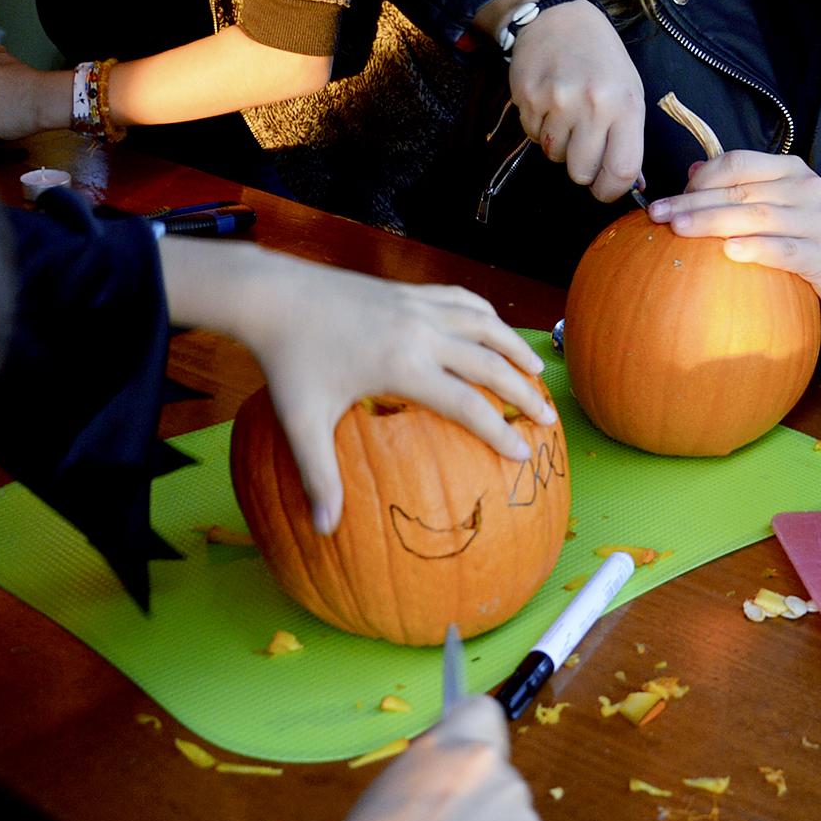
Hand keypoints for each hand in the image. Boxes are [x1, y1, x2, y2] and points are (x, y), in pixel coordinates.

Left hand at [164, 242, 556, 532]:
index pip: (466, 404)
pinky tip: (492, 327)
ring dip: (515, 347)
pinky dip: (485, 315)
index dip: (499, 430)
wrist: (273, 295)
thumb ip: (319, 476)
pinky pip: (460, 299)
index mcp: (403, 365)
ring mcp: (416, 305)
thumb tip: (323, 530)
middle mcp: (420, 331)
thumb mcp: (302, 423)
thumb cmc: (288, 361)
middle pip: (490, 362)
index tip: (523, 453)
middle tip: (548, 418)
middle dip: (523, 392)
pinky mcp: (407, 290)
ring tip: (536, 370)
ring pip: (484, 323)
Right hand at [282, 695, 540, 820]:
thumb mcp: (388, 791)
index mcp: (446, 742)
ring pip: (507, 810)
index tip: (465, 756)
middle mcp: (485, 759)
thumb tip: (444, 783)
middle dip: (480, 797)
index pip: (481, 710)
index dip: (476, 734)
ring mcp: (512, 797)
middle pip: (496, 769)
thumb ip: (427, 775)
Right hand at [495, 0, 643, 201]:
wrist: (559, 18)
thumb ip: (629, 138)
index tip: (605, 190)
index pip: (620, 170)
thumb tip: (630, 183)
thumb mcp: (628, 92)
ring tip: (567, 115)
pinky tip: (549, 103)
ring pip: (554, 157)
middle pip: (582, 172)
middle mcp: (592, 104)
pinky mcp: (528, 98)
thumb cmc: (601, 58)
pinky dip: (540, 128)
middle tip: (584, 146)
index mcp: (625, 104)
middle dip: (582, 169)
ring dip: (560, 146)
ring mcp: (557, 101)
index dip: (611, 191)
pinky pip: (533, 136)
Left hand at [647, 149, 820, 307]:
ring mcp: (815, 220)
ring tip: (679, 230)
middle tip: (659, 215)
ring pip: (755, 218)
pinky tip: (727, 252)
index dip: (699, 179)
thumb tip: (693, 170)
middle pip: (739, 191)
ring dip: (712, 223)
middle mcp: (804, 188)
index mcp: (788, 169)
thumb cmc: (808, 228)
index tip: (670, 198)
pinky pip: (783, 250)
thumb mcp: (780, 197)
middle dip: (693, 202)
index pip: (737, 163)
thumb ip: (741, 183)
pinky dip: (754, 249)